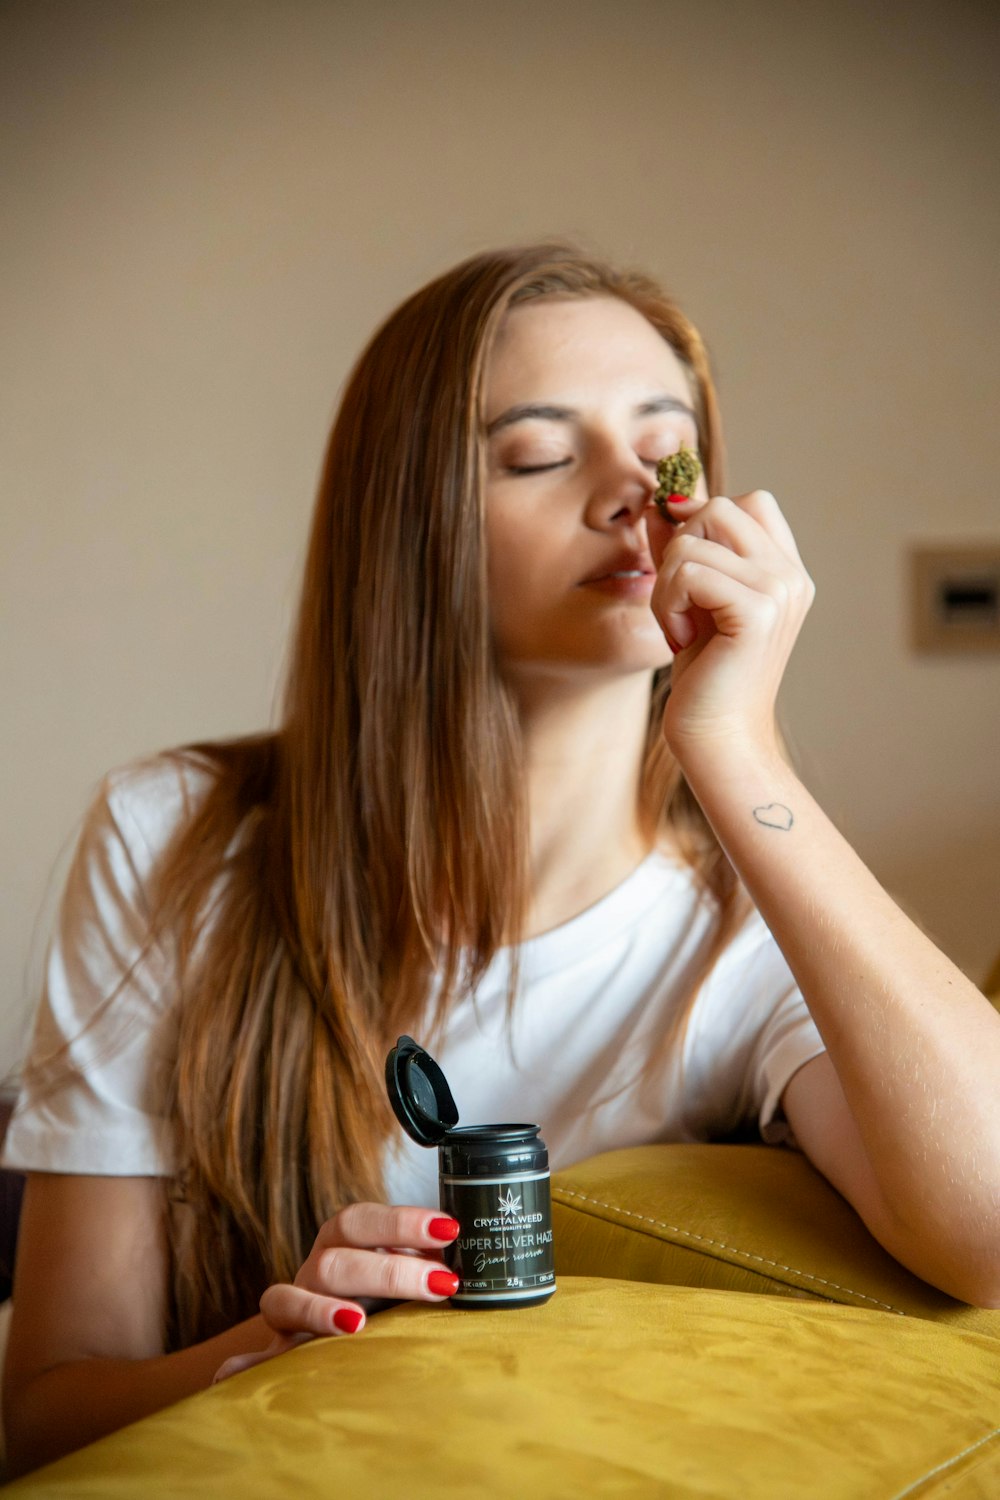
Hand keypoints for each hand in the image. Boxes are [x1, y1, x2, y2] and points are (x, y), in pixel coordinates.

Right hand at [212, 1203, 459, 1383]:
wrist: (346, 1335)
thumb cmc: (386, 1296)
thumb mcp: (408, 1275)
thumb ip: (427, 1263)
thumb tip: (461, 1251)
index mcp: (343, 1242)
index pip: (361, 1220)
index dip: (401, 1222)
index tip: (449, 1232)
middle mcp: (313, 1269)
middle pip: (335, 1259)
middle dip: (389, 1272)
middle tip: (441, 1285)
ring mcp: (290, 1311)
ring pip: (288, 1297)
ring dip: (319, 1310)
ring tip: (356, 1325)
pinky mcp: (276, 1353)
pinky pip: (250, 1358)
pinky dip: (240, 1367)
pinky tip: (233, 1377)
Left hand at [645, 489, 813, 760]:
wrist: (717, 739)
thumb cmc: (704, 677)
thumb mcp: (689, 599)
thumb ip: (682, 548)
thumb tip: (660, 501)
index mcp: (785, 571)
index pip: (748, 502)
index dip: (702, 522)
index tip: (684, 574)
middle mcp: (790, 576)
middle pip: (721, 507)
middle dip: (681, 548)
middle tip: (679, 602)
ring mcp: (779, 591)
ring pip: (695, 537)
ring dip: (667, 583)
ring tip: (679, 627)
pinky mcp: (757, 611)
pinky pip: (689, 570)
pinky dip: (669, 602)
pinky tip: (680, 638)